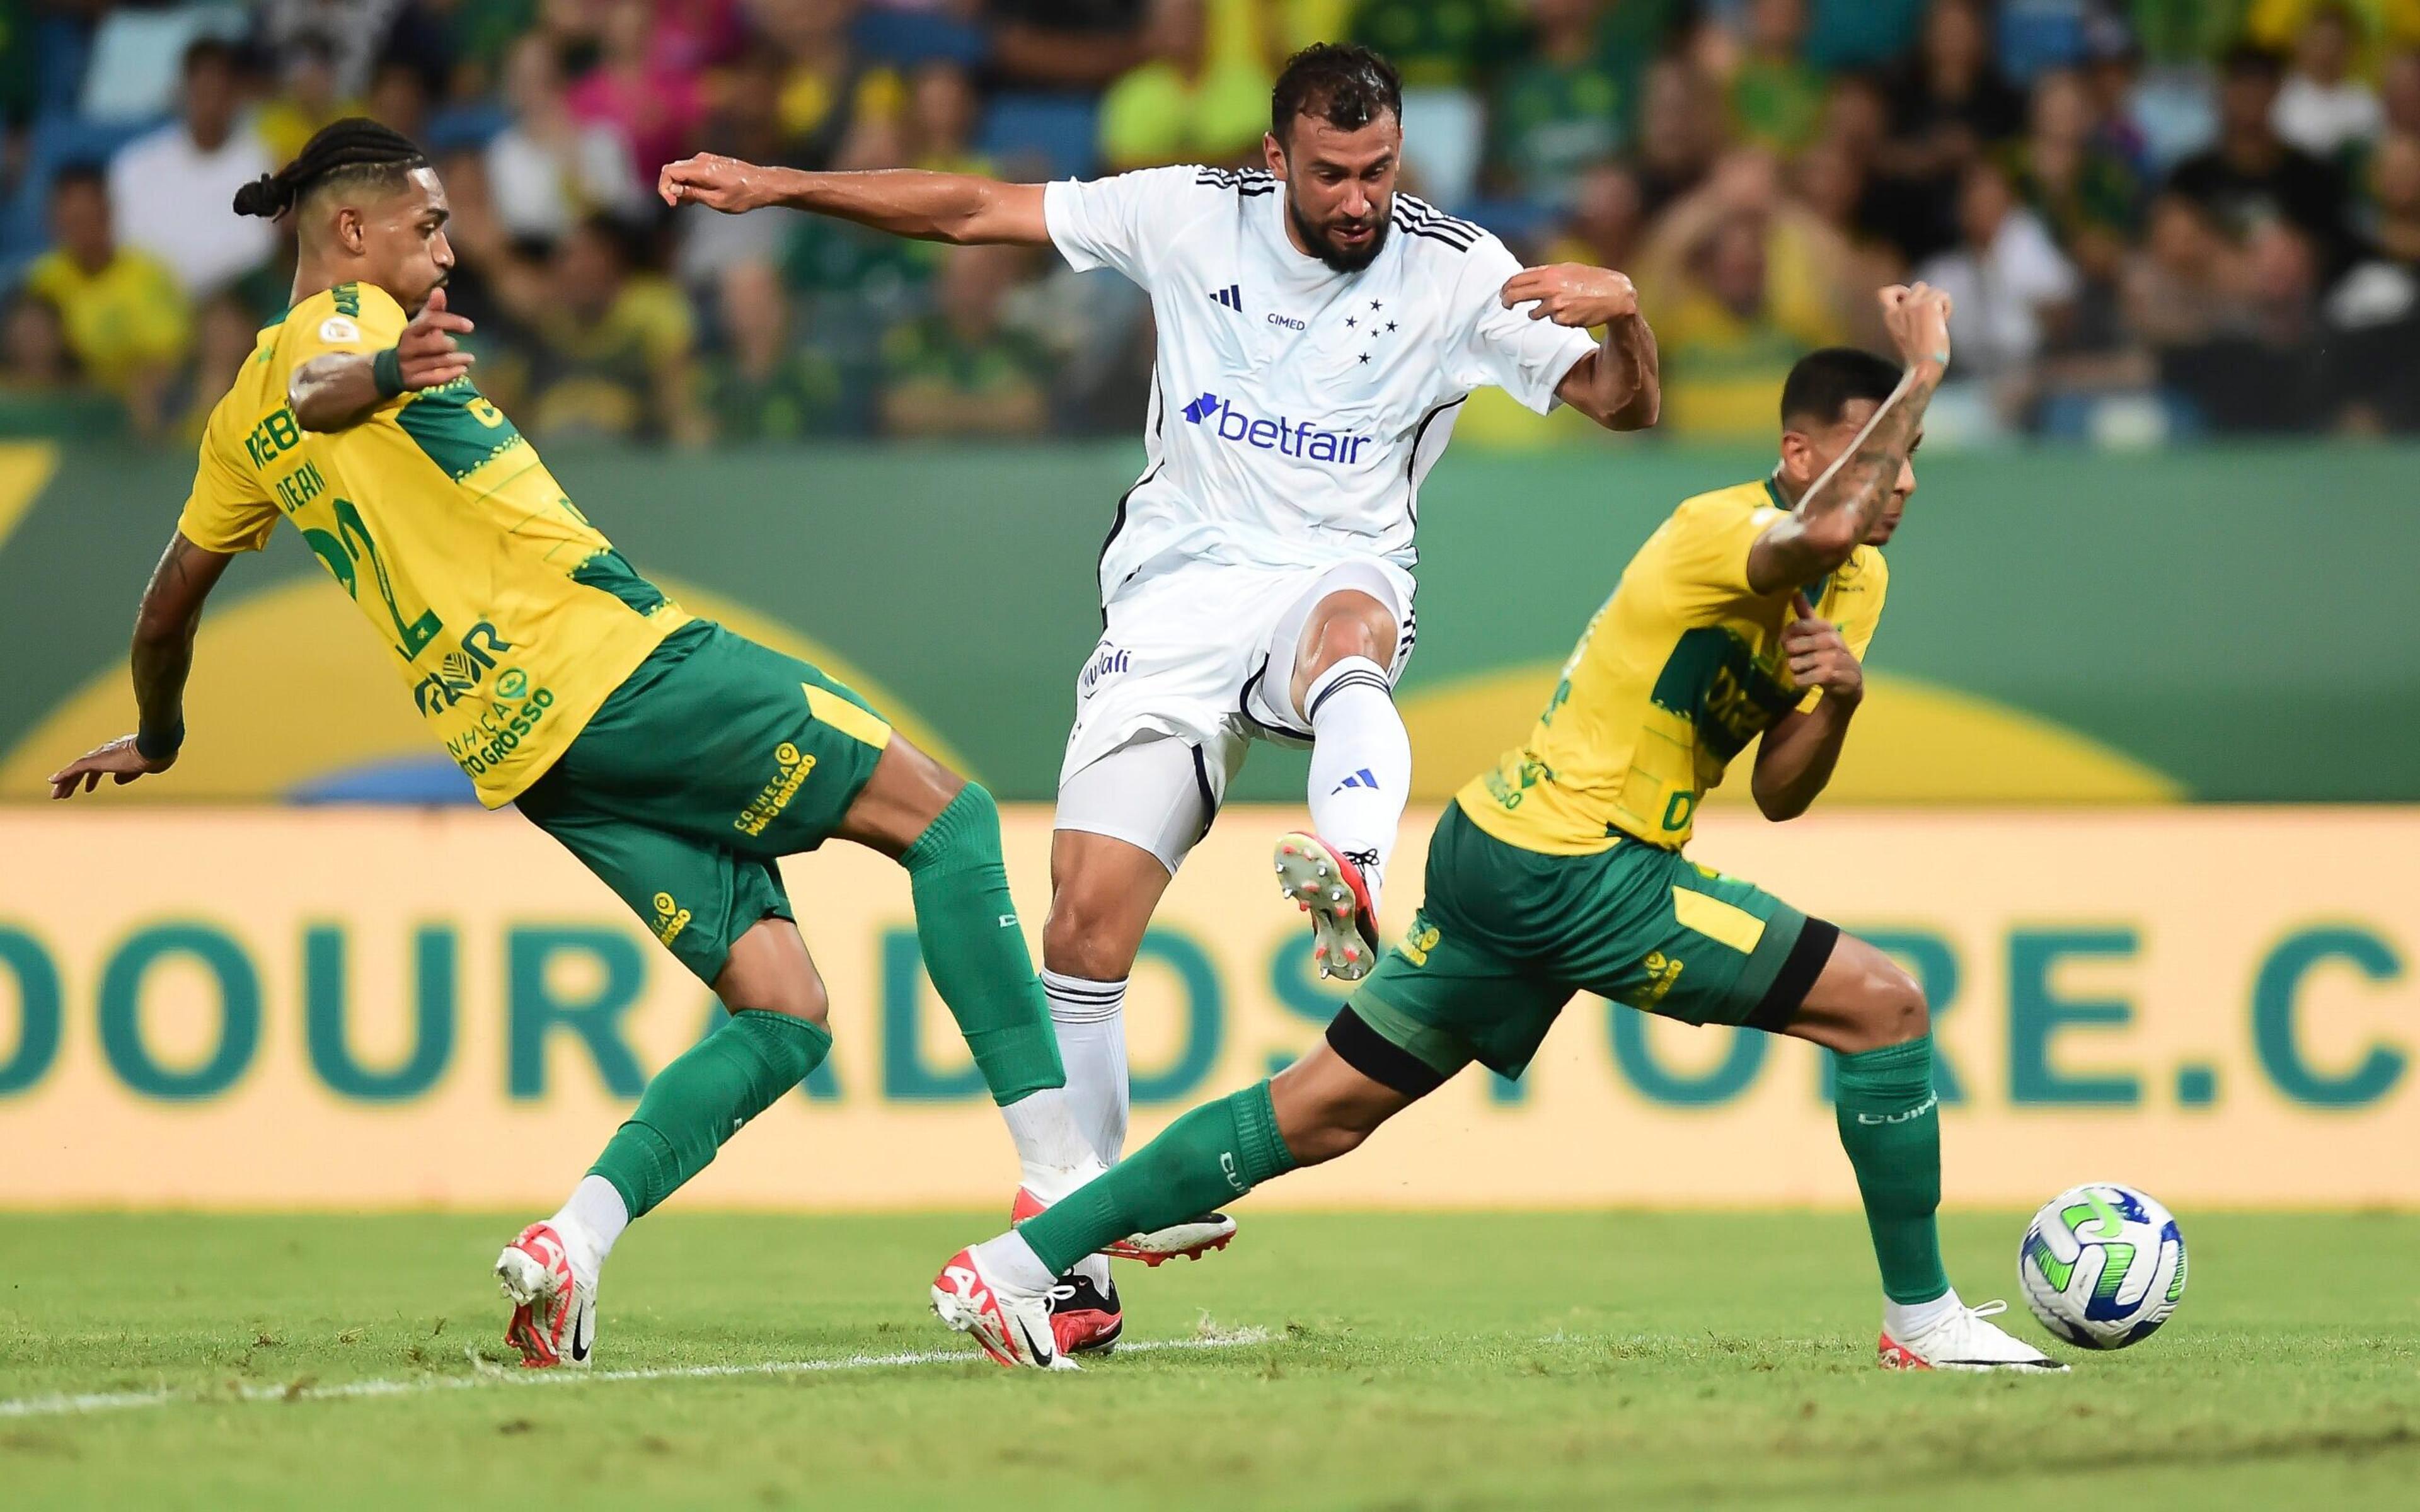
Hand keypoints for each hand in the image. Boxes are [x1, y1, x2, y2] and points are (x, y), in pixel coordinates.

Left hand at [47, 735, 172, 798]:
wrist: (154, 748)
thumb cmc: (154, 756)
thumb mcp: (140, 769)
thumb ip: (128, 774)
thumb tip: (117, 781)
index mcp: (116, 755)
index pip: (99, 767)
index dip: (92, 779)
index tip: (88, 789)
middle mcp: (105, 753)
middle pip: (84, 769)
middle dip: (74, 782)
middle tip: (64, 794)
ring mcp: (99, 756)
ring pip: (76, 770)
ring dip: (66, 783)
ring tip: (57, 796)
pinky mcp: (95, 760)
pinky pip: (75, 769)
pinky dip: (64, 775)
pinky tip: (53, 782)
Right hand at [397, 288, 474, 389]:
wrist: (387, 368)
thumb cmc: (412, 343)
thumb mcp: (419, 326)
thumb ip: (432, 311)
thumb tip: (439, 290)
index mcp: (410, 330)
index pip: (430, 321)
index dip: (451, 322)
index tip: (470, 326)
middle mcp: (408, 347)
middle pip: (433, 344)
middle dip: (449, 345)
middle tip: (457, 345)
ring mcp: (409, 365)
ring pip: (437, 362)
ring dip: (457, 361)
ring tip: (470, 359)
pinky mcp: (413, 381)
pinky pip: (435, 378)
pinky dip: (451, 374)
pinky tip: (462, 370)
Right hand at [660, 153, 775, 212]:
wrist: (765, 184)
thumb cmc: (744, 195)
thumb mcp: (716, 200)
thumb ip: (693, 193)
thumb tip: (673, 189)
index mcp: (700, 168)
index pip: (668, 171)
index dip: (665, 188)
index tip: (674, 204)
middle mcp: (701, 160)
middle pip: (673, 169)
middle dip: (671, 188)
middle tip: (680, 205)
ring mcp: (707, 159)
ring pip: (682, 170)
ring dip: (681, 186)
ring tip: (690, 203)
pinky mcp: (712, 162)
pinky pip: (693, 170)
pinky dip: (690, 183)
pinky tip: (698, 196)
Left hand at [1501, 264, 1639, 326]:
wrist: (1614, 295)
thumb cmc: (1591, 281)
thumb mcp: (1568, 269)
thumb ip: (1546, 274)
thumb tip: (1524, 280)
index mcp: (1550, 272)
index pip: (1517, 278)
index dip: (1506, 287)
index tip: (1503, 293)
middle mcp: (1550, 287)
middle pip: (1516, 295)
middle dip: (1507, 301)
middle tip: (1506, 305)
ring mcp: (1555, 304)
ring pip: (1534, 313)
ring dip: (1539, 313)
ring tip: (1560, 307)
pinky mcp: (1562, 319)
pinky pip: (1553, 321)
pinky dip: (1559, 318)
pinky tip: (1573, 311)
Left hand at [1782, 593, 1862, 705]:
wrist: (1849, 681)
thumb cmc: (1829, 654)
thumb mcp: (1818, 633)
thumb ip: (1806, 615)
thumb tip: (1796, 592)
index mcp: (1827, 627)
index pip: (1797, 626)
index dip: (1786, 636)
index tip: (1786, 642)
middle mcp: (1833, 640)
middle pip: (1793, 646)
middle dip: (1791, 655)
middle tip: (1798, 659)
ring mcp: (1835, 658)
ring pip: (1797, 664)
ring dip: (1796, 670)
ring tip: (1805, 670)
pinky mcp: (1835, 676)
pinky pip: (1804, 679)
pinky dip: (1800, 681)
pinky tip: (1806, 680)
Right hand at [1878, 282, 1951, 372]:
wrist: (1925, 365)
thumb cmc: (1918, 357)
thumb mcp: (1903, 335)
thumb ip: (1906, 318)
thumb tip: (1919, 305)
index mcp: (1890, 317)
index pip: (1884, 292)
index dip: (1899, 290)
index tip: (1909, 299)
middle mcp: (1900, 308)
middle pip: (1919, 286)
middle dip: (1928, 297)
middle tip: (1931, 315)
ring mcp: (1914, 305)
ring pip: (1933, 290)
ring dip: (1939, 302)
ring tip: (1938, 319)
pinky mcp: (1929, 305)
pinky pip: (1943, 295)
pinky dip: (1947, 306)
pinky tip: (1944, 320)